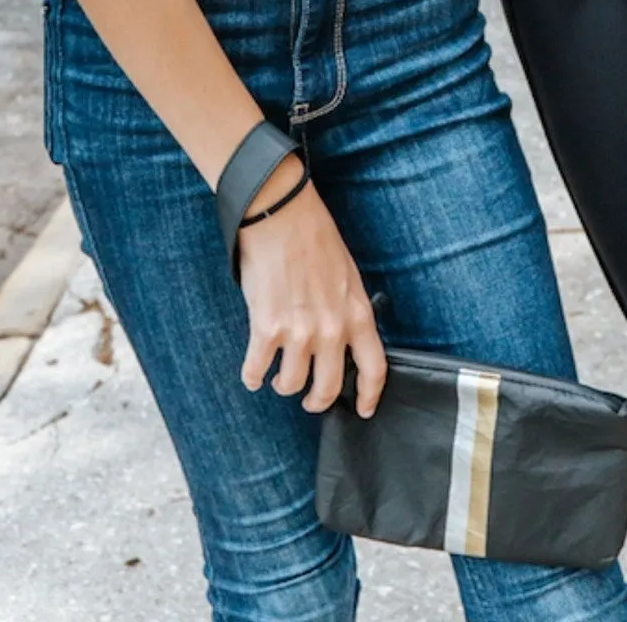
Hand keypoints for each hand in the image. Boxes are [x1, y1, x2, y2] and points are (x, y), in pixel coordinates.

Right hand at [237, 165, 387, 418]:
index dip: (368, 396)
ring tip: (278, 376)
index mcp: (358, 314)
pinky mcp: (266, 329)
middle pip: (328, 388)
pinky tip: (253, 373)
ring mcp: (299, 332)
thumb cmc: (316, 239)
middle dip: (316, 400)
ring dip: (283, 384)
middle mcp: (332, 329)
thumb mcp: (348, 276)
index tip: (361, 410)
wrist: (282, 216)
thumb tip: (341, 341)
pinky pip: (257, 371)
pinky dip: (253, 376)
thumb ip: (347, 312)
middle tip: (308, 398)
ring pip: (291, 384)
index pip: (373, 368)